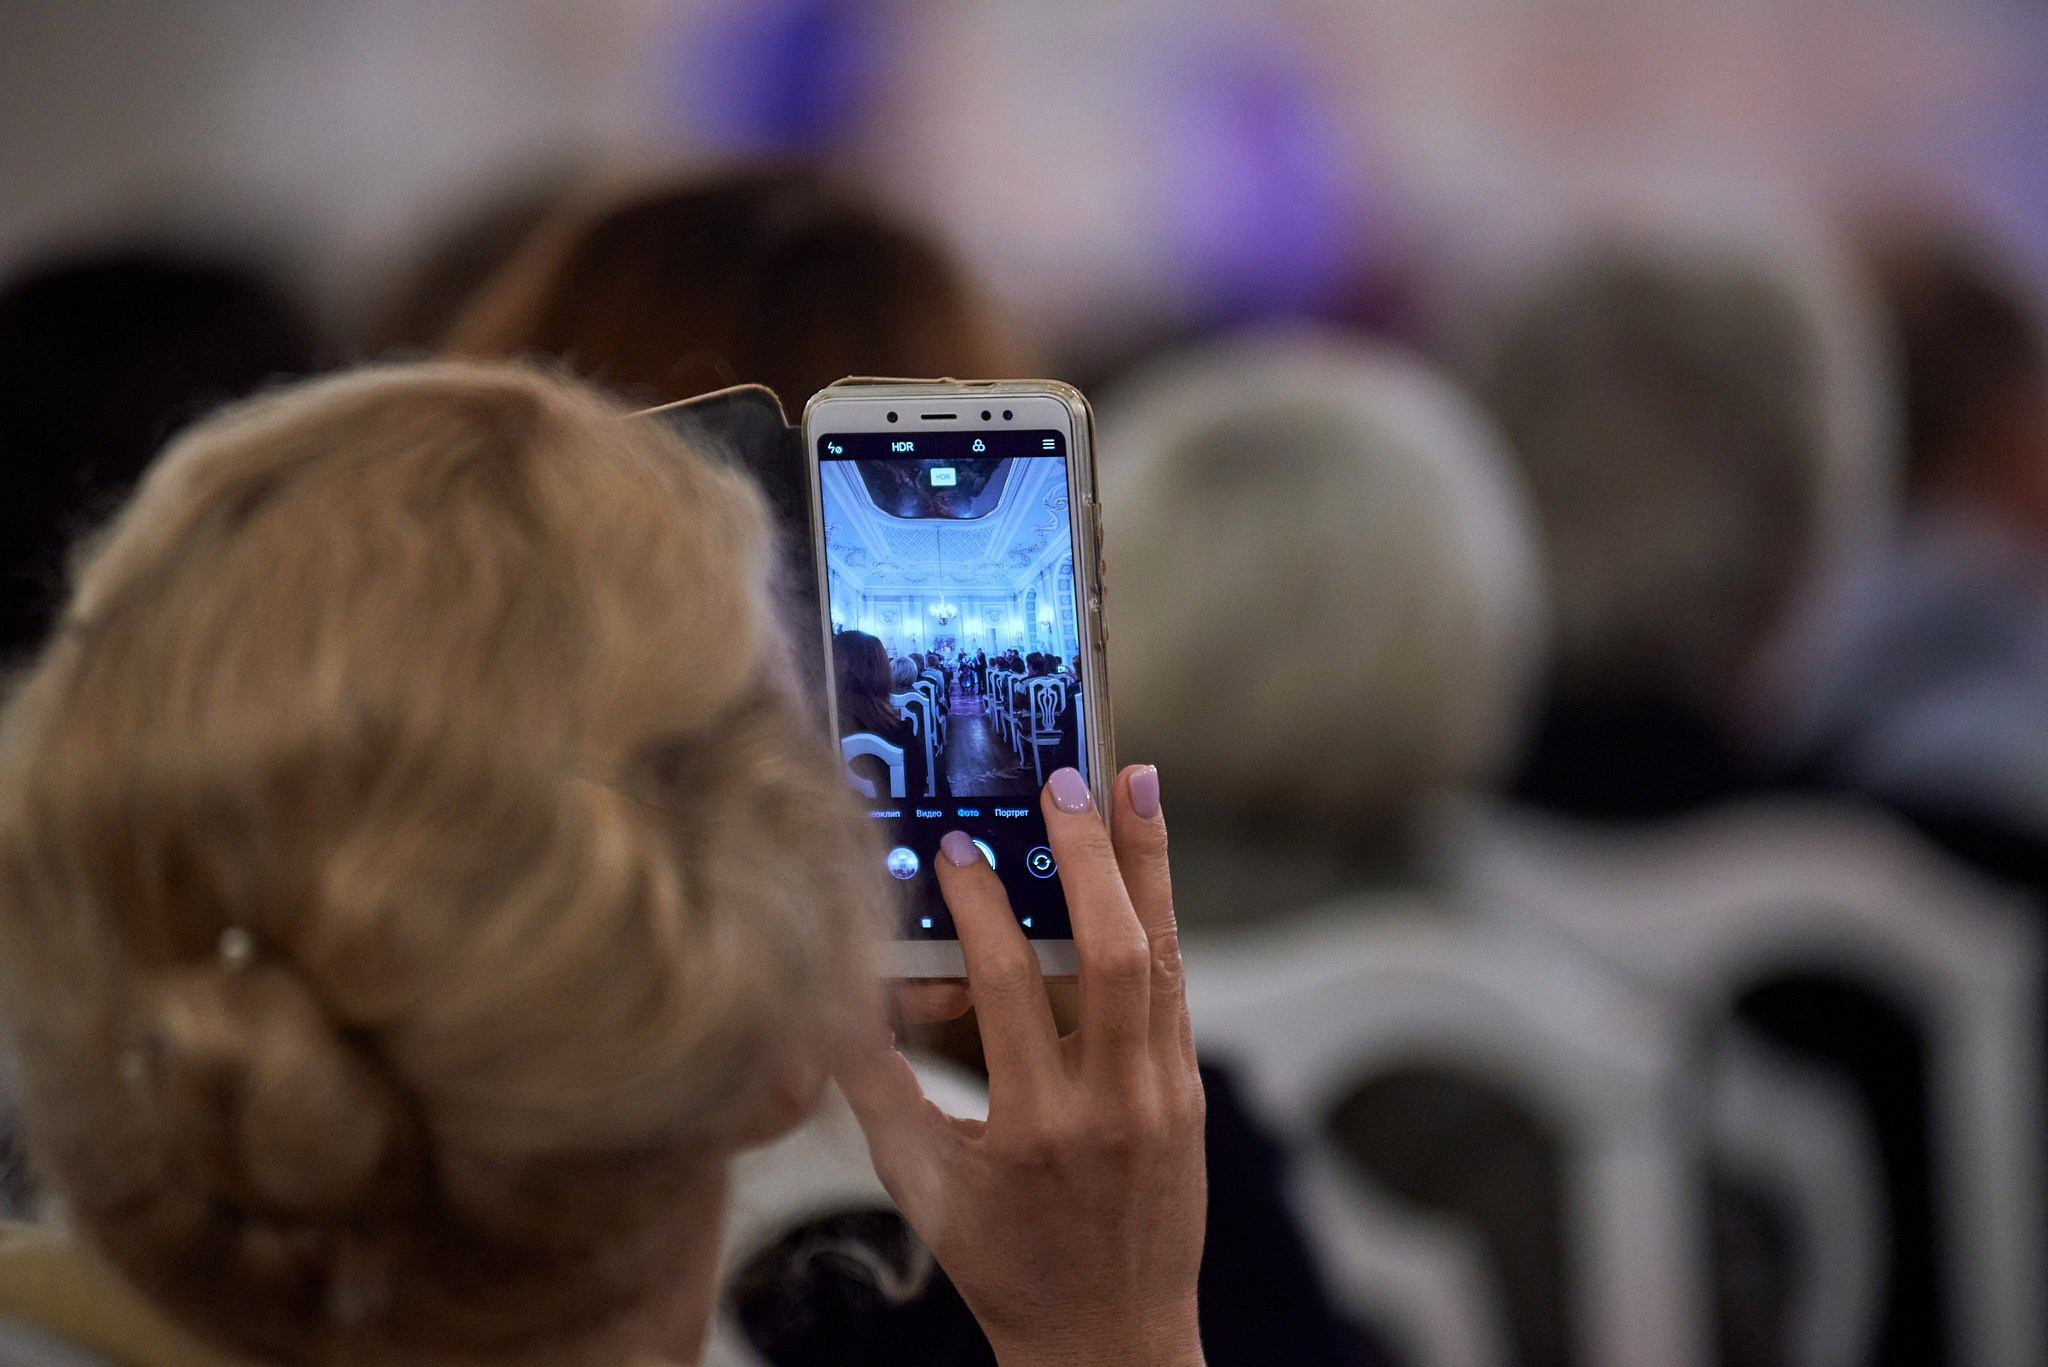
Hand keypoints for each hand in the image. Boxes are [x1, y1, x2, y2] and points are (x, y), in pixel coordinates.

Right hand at [838, 765, 1206, 1366]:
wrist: (1110, 1341)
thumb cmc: (1003, 1266)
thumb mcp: (921, 1186)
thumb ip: (875, 1088)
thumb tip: (832, 995)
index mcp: (1036, 1129)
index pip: (1009, 987)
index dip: (979, 908)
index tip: (955, 850)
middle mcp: (1113, 1105)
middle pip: (1114, 952)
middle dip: (1089, 856)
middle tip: (1064, 782)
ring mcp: (1165, 1095)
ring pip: (1164, 956)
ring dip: (1149, 863)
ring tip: (1136, 783)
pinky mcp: (1189, 1092)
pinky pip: (1176, 987)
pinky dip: (1158, 917)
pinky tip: (1144, 865)